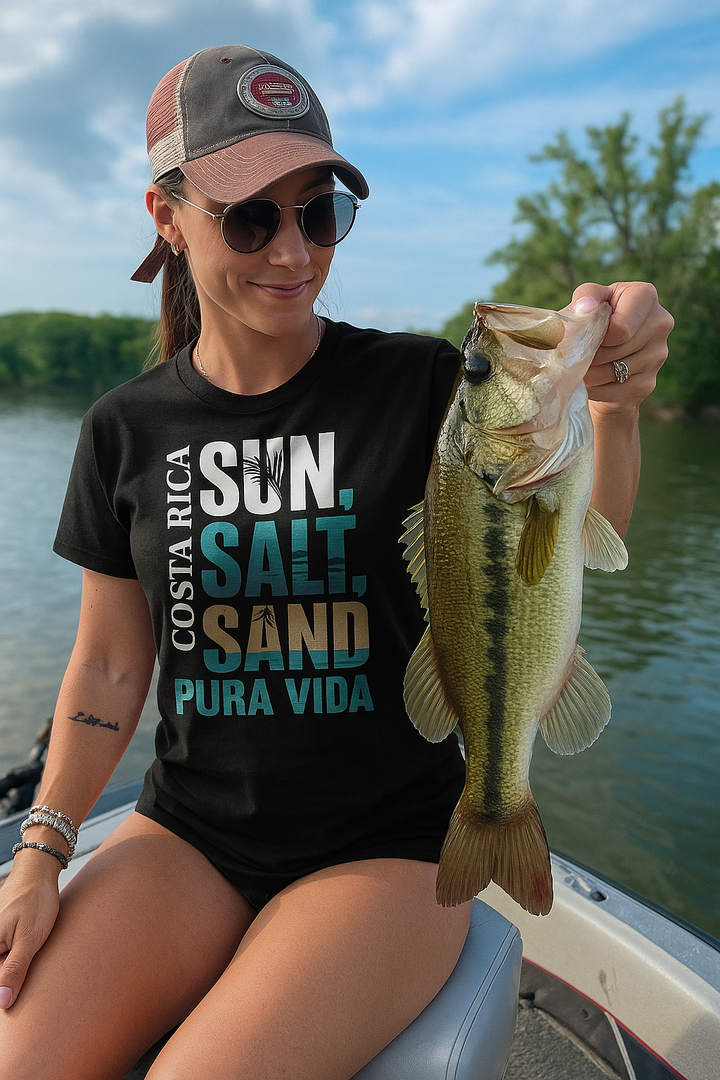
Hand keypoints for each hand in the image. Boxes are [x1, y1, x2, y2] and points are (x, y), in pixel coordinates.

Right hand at [0, 857, 60, 1008]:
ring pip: (2, 965)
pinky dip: (12, 962)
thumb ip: (14, 970)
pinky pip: (3, 956)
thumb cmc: (35, 901)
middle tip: (24, 973)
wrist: (37, 870)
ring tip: (26, 964)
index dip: (4, 990)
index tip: (12, 999)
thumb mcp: (30, 939)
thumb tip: (2, 1002)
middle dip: (8, 982)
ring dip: (11, 973)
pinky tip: (24, 960)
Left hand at [565, 282, 673, 414]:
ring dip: (591, 374)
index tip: (587, 337)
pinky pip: (616, 391)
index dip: (598, 337)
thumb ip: (586, 295)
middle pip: (617, 350)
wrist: (601, 356)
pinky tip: (591, 381)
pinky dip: (596, 389)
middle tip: (579, 355)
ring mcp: (659, 354)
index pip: (621, 328)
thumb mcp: (586, 302)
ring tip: (582, 367)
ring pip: (615, 371)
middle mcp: (660, 322)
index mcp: (645, 296)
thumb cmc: (591, 322)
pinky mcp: (649, 382)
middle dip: (592, 355)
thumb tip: (586, 306)